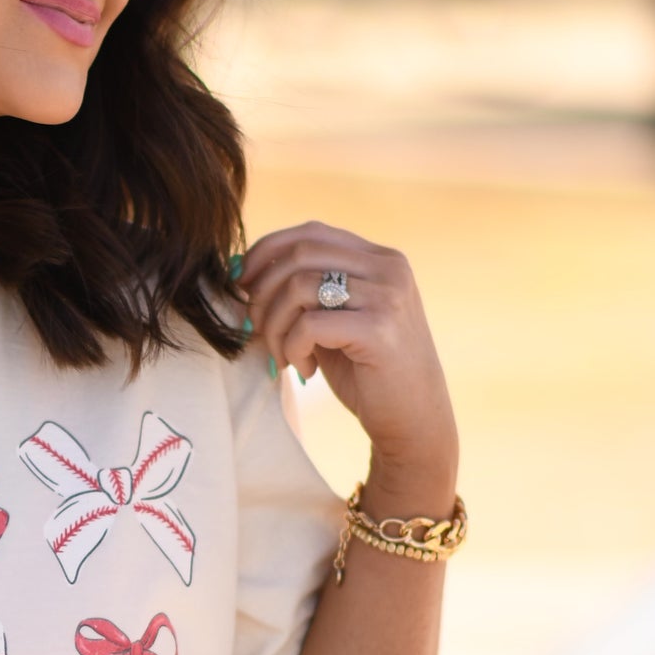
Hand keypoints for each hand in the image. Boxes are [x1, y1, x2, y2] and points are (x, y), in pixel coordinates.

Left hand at [239, 220, 457, 499]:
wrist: (414, 421)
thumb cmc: (368, 374)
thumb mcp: (335, 321)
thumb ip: (306, 292)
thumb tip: (242, 271)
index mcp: (380, 259)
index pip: (310, 233)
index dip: (266, 252)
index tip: (240, 284)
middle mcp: (388, 268)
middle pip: (299, 255)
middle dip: (262, 293)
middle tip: (255, 329)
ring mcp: (387, 296)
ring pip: (298, 288)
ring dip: (274, 327)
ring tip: (283, 357)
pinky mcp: (379, 329)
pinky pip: (308, 324)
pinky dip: (292, 347)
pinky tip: (303, 369)